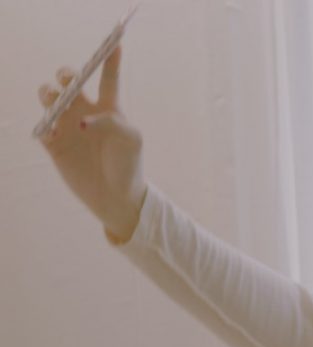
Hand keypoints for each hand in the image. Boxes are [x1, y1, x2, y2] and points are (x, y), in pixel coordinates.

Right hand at [36, 44, 147, 242]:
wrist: (116, 197)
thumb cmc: (129, 166)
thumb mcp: (130, 139)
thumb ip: (112, 121)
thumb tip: (83, 119)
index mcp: (110, 108)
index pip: (108, 78)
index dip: (111, 59)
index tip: (116, 41)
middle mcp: (86, 111)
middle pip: (69, 80)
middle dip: (65, 74)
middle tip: (69, 83)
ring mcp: (68, 125)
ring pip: (49, 96)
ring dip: (49, 93)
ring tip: (57, 105)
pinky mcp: (54, 143)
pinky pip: (41, 125)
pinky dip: (43, 124)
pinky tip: (52, 134)